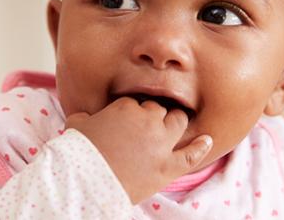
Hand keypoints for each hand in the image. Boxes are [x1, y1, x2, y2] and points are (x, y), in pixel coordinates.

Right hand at [65, 97, 212, 203]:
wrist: (83, 182)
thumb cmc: (77, 152)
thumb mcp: (76, 125)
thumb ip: (85, 116)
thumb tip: (84, 116)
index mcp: (126, 107)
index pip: (135, 103)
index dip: (130, 113)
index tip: (125, 123)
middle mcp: (148, 120)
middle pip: (158, 110)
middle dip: (153, 116)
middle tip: (144, 129)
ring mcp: (160, 143)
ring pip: (177, 122)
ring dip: (174, 123)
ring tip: (170, 128)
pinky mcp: (167, 167)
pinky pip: (191, 155)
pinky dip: (201, 147)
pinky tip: (207, 141)